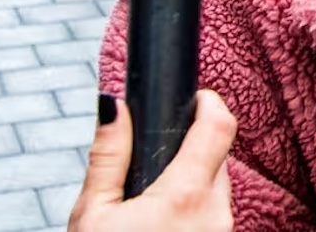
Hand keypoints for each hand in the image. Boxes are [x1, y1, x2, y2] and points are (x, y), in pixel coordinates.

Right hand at [68, 90, 235, 231]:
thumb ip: (108, 156)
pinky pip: (214, 213)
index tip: (194, 98)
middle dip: (188, 152)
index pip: (218, 126)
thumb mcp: (93, 213)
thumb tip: (112, 105)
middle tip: (150, 167)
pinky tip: (163, 224)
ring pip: (216, 187)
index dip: (208, 103)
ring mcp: (222, 230)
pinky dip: (194, 210)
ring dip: (192, 183)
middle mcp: (215, 212)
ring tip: (151, 204)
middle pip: (216, 157)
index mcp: (185, 195)